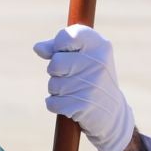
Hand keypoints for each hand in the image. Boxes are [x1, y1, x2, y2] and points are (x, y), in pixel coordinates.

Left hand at [32, 24, 137, 150]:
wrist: (112, 113)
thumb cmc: (92, 78)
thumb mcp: (83, 57)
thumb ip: (59, 48)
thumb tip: (38, 48)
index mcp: (99, 44)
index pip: (65, 37)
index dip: (58, 46)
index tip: (65, 52)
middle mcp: (97, 62)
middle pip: (55, 63)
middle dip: (56, 72)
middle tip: (71, 76)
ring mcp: (91, 84)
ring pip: (53, 84)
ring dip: (57, 90)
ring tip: (74, 91)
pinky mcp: (83, 105)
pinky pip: (52, 102)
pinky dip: (56, 105)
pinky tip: (71, 104)